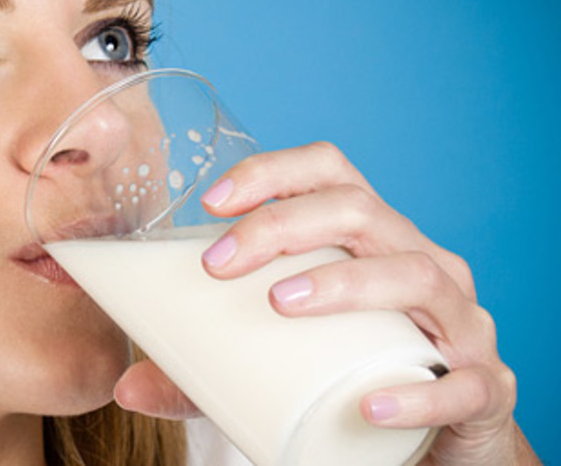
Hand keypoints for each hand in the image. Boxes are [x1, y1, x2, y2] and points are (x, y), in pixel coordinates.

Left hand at [113, 141, 539, 464]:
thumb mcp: (273, 367)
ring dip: (344, 283)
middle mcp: (420, 263)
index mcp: (370, 241)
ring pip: (415, 274)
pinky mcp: (484, 386)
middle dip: (284, 223)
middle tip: (218, 263)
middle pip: (360, 211)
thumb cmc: (350, 378)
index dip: (273, 172)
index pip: (330, 173)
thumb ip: (205, 375)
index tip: (208, 202)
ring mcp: (460, 321)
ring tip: (281, 304)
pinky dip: (419, 392)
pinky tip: (368, 405)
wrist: (436, 444)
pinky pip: (464, 382)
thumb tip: (126, 387)